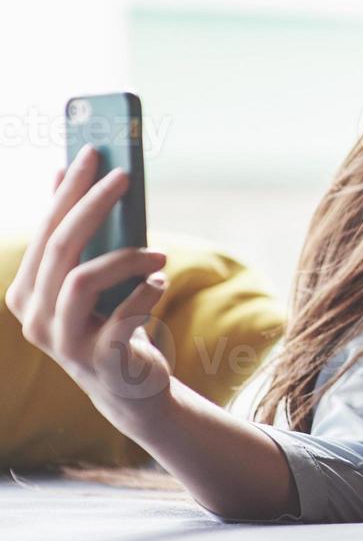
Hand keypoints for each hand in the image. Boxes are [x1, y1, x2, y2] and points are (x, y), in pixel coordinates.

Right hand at [5, 144, 174, 419]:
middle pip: (59, 247)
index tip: (91, 153)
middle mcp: (35, 317)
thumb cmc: (111, 322)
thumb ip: (79, 236)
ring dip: (126, 257)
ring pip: (81, 280)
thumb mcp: (93, 279)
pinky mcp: (98, 360)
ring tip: (157, 255)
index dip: (68, 191)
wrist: (129, 387)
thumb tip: (67, 171)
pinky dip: (145, 293)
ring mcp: (62, 342)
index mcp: (27, 292)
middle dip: (92, 204)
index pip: (45, 230)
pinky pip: (120, 317)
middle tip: (124, 175)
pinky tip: (158, 283)